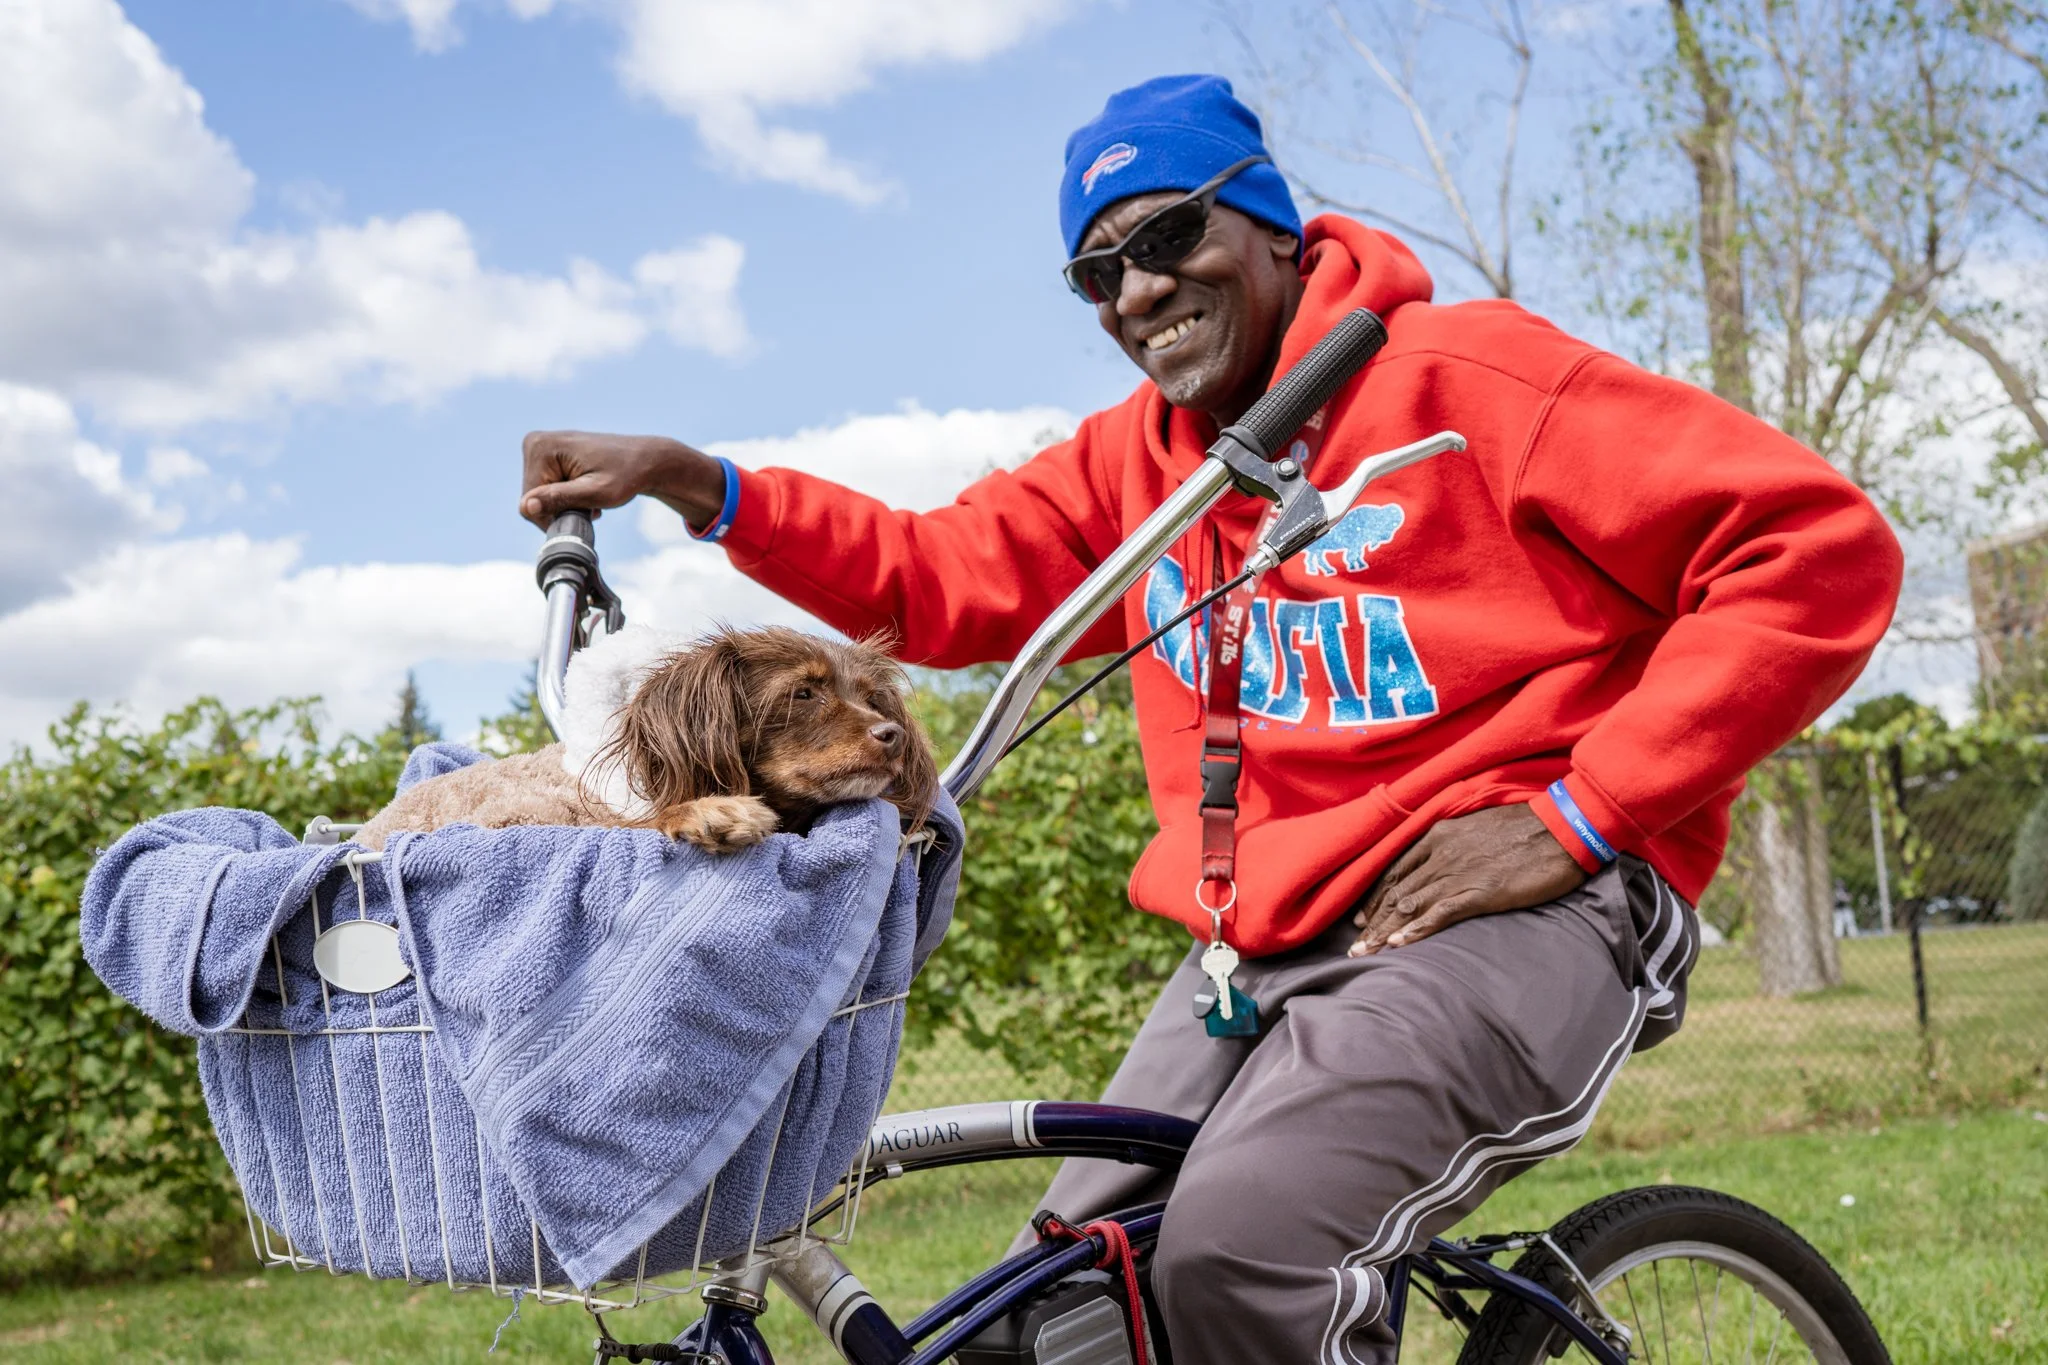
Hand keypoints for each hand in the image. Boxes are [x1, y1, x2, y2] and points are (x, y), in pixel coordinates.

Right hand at [519, 431, 726, 530]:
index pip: (529, 502)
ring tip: (591, 497)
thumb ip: (560, 499)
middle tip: (590, 504)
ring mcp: (541, 446)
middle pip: (532, 498)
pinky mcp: (548, 453)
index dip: (555, 516)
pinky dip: (566, 495)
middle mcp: (535, 441)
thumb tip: (525, 507)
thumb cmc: (626, 475)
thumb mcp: (596, 493)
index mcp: (542, 447)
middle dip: (560, 508)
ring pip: (539, 496)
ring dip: (565, 503)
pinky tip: (586, 490)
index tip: (585, 510)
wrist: (645, 460)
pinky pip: (546, 487)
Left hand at [1350, 804, 1586, 956]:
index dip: (1374, 897)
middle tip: (1354, 947)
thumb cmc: (1524, 828)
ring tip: (1364, 954)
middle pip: (1396, 892)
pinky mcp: (1480, 892)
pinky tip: (1399, 945)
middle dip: (1372, 922)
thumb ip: (1451, 846)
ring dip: (1385, 932)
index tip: (1361, 918)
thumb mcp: (1476, 828)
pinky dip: (1417, 930)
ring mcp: (1459, 874)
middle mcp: (1440, 855)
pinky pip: (1440, 914)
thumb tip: (1436, 867)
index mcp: (1438, 837)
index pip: (1394, 871)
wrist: (1561, 828)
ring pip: (1410, 905)